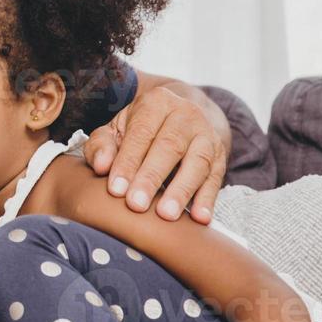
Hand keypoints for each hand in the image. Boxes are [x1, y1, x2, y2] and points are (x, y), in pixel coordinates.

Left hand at [82, 84, 226, 224]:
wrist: (180, 118)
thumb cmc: (138, 129)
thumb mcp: (114, 129)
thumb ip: (101, 145)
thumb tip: (100, 166)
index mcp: (156, 103)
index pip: (141, 133)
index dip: (128, 162)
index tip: (116, 190)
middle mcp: (186, 114)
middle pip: (169, 147)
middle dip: (151, 178)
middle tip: (136, 205)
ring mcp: (207, 135)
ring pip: (197, 163)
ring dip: (181, 190)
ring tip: (166, 215)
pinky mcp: (221, 155)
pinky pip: (215, 178)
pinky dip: (207, 199)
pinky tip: (199, 218)